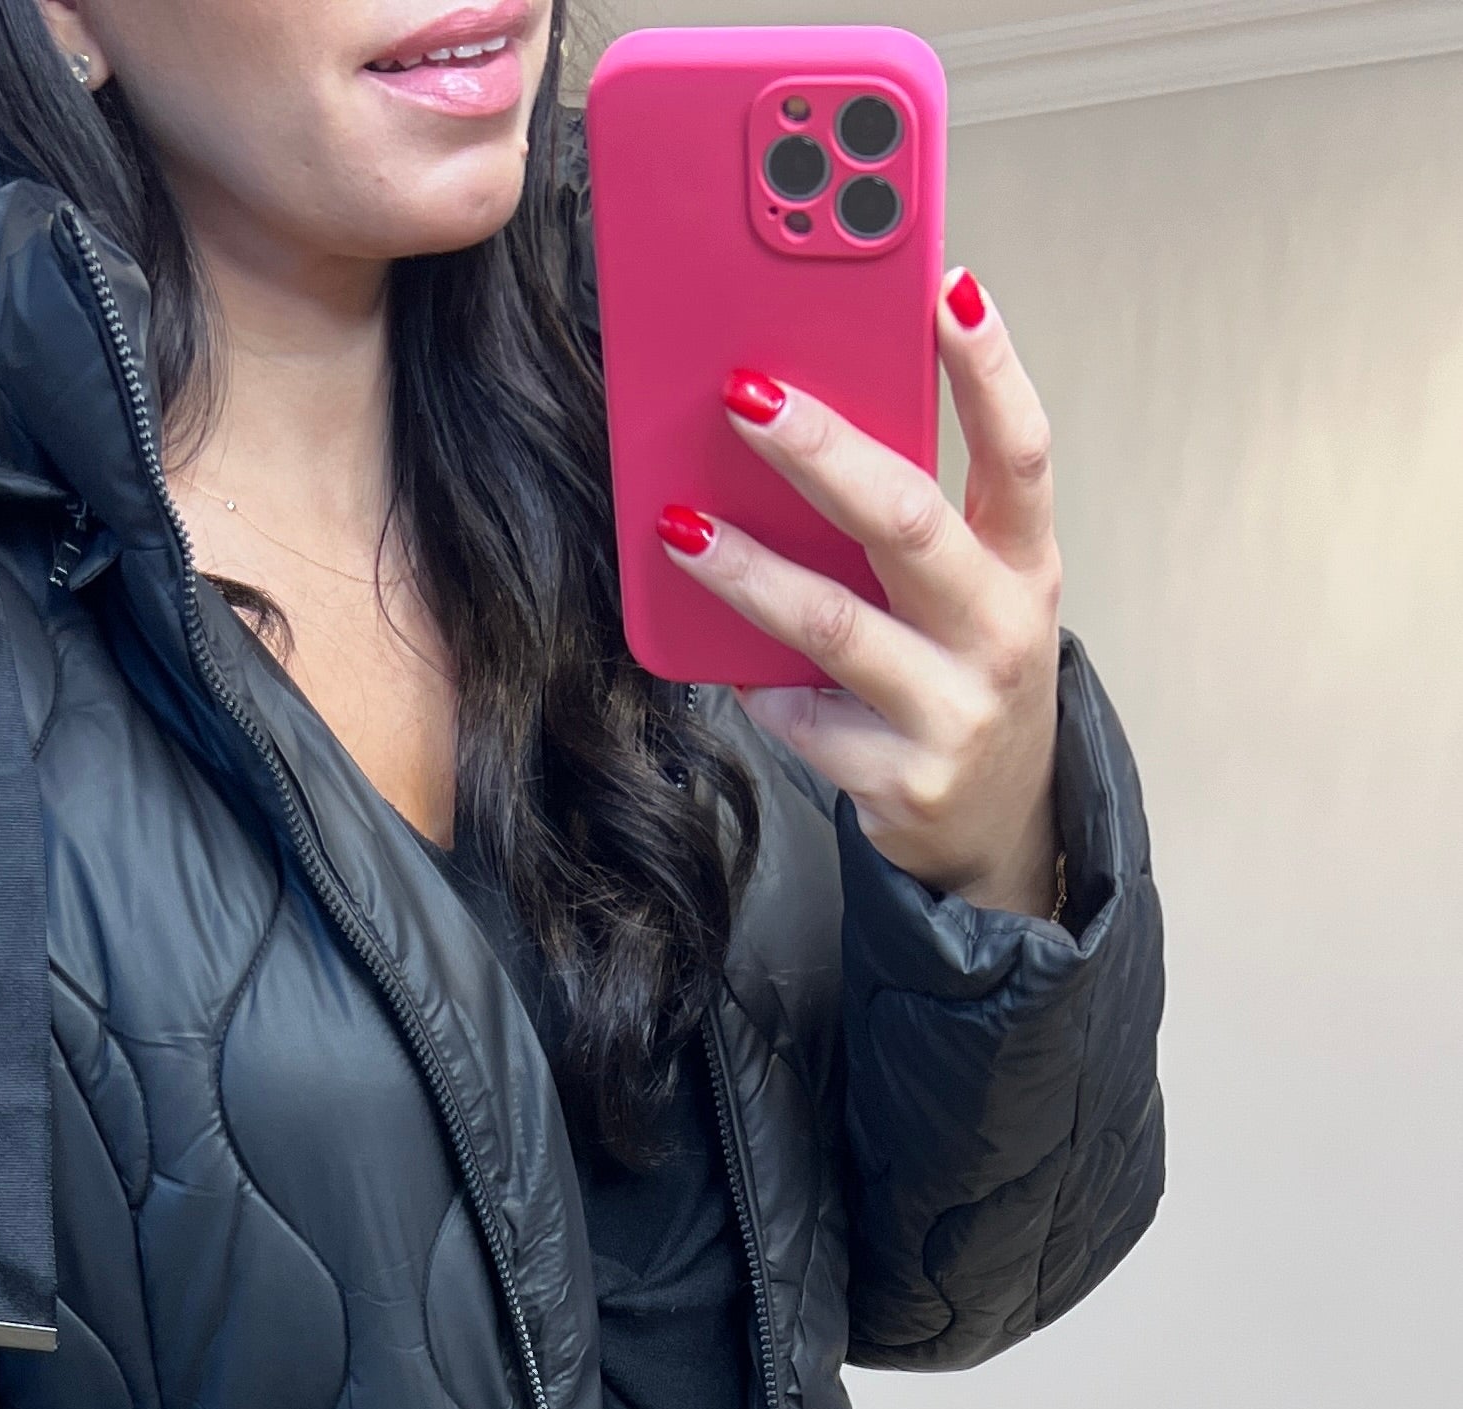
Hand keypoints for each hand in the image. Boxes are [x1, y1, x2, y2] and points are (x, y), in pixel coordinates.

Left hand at [656, 270, 1062, 919]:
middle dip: (821, 450)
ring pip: (834, 625)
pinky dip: (756, 681)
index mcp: (1026, 563)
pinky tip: (722, 656)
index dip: (990, 368)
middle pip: (908, 521)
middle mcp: (1000, 632)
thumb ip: (917, 515)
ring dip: (747, 570)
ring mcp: (953, 711)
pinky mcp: (899, 780)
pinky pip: (801, 715)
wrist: (996, 823)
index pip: (1020, 449)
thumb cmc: (965, 671)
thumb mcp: (974, 588)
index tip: (948, 287)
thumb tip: (805, 413)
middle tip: (745, 392)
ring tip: (680, 525)